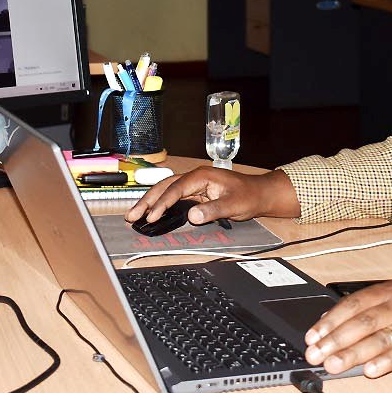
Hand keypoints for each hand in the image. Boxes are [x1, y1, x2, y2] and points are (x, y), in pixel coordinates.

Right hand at [125, 167, 299, 225]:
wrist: (260, 193)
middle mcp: (195, 178)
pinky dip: (161, 205)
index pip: (176, 189)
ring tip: (134, 215)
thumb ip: (212, 210)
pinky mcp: (195, 193)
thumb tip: (191, 216)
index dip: (162, 203)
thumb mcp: (233, 205)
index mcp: (201, 176)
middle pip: (164, 187)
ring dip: (150, 203)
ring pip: (166, 191)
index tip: (152, 217)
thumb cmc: (249, 196)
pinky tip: (152, 214)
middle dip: (147, 201)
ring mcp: (194, 185)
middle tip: (131, 216)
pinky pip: (173, 198)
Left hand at [303, 280, 391, 377]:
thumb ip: (368, 308)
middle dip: (335, 340)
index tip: (313, 337)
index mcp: (387, 292)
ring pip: (380, 338)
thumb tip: (332, 322)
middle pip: (362, 322)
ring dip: (354, 353)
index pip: (352, 305)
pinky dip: (387, 361)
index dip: (330, 321)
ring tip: (334, 365)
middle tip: (316, 355)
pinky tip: (371, 370)